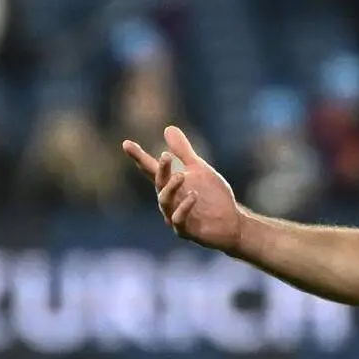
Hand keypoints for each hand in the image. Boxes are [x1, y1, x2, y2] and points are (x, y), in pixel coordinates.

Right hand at [122, 126, 242, 253]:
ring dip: (171, 188)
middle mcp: (169, 200)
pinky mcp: (186, 230)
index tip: (126, 143)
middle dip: (161, 170)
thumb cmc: (213, 196)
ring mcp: (175, 216)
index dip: (139, 157)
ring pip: (165, 202)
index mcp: (170, 184)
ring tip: (181, 175)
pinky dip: (184, 207)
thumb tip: (168, 128)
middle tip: (166, 156)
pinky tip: (193, 196)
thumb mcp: (199, 169)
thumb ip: (183, 151)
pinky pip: (179, 220)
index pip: (151, 169)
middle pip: (159, 183)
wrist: (231, 222)